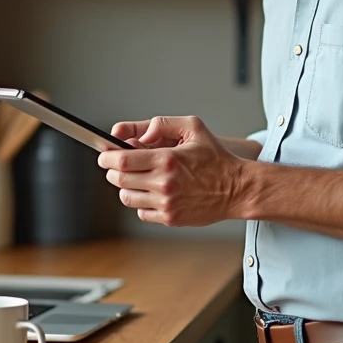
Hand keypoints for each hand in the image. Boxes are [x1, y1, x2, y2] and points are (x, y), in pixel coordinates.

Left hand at [98, 116, 246, 226]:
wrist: (237, 189)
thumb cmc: (216, 158)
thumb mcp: (193, 128)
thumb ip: (162, 124)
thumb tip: (140, 133)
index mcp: (167, 159)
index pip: (122, 160)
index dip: (107, 157)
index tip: (105, 155)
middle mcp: (164, 183)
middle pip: (119, 179)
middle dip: (113, 170)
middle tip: (118, 165)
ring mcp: (166, 203)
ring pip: (127, 197)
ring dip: (126, 186)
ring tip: (137, 178)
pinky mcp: (170, 218)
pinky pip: (141, 212)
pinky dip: (141, 203)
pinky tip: (152, 193)